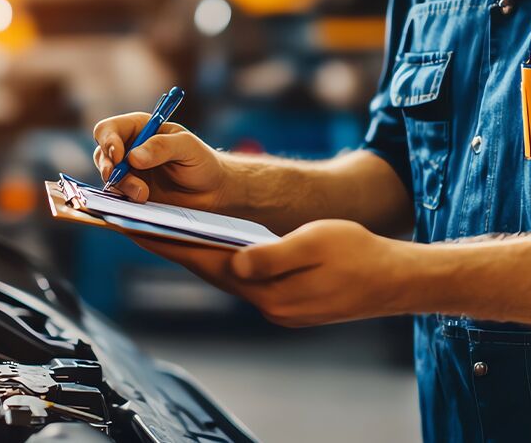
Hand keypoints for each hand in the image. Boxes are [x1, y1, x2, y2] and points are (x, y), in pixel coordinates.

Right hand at [92, 112, 225, 208]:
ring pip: (108, 177)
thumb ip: (162, 147)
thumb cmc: (202, 163)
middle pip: (102, 154)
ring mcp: (128, 173)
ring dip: (121, 185)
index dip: (108, 140)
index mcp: (139, 129)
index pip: (109, 130)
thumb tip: (133, 157)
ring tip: (144, 194)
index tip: (118, 155)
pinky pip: (117, 196)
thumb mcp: (187, 147)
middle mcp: (128, 149)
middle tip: (117, 176)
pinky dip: (124, 198)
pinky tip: (141, 200)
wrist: (212, 193)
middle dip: (108, 166)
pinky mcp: (131, 194)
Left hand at [132, 219, 426, 326]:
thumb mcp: (317, 242)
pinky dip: (223, 261)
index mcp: (269, 289)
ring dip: (195, 254)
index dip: (167, 242)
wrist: (397, 281)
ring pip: (226, 275)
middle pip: (207, 271)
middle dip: (171, 246)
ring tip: (164, 231)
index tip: (134, 226)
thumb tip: (236, 262)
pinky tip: (213, 246)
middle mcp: (266, 303)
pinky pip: (245, 279)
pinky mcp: (288, 303)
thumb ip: (273, 255)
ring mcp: (277, 307)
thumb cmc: (361, 255)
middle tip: (134, 224)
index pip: (205, 262)